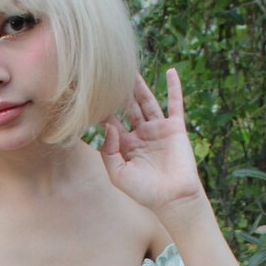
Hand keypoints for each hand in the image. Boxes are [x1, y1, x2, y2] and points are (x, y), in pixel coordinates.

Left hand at [100, 69, 204, 213]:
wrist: (173, 197)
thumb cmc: (144, 191)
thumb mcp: (118, 174)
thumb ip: (108, 152)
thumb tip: (108, 126)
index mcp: (125, 146)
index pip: (111, 123)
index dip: (101, 111)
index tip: (90, 95)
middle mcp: (140, 135)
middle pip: (127, 108)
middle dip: (119, 93)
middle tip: (108, 73)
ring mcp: (158, 129)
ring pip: (147, 102)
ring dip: (140, 86)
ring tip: (131, 68)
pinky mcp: (176, 128)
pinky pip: (175, 104)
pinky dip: (174, 87)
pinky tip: (171, 71)